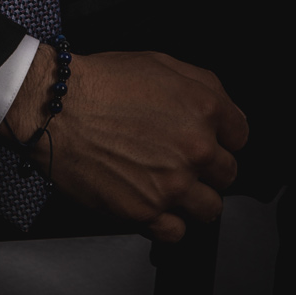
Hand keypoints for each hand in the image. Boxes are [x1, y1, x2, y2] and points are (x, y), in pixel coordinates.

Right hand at [2, 44, 248, 242]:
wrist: (54, 109)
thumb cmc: (100, 83)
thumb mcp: (159, 62)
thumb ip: (201, 85)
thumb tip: (222, 111)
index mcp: (204, 107)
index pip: (241, 136)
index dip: (222, 137)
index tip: (208, 140)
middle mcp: (196, 148)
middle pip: (228, 174)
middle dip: (207, 168)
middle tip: (181, 160)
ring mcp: (172, 184)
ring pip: (210, 209)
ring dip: (194, 199)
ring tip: (170, 187)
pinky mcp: (145, 212)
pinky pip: (177, 232)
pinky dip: (168, 223)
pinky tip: (153, 205)